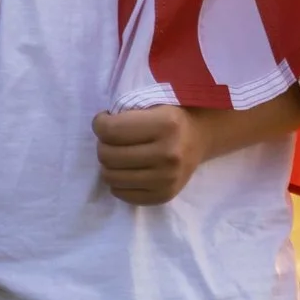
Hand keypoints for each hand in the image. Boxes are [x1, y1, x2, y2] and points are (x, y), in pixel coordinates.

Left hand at [92, 105, 212, 205]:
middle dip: (102, 144)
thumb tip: (98, 130)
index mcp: (165, 125)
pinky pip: (122, 194)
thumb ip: (126, 114)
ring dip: (108, 164)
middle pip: (107, 155)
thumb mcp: (152, 104)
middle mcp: (168, 154)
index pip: (110, 130)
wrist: (200, 137)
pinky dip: (118, 182)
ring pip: (111, 177)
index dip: (99, 124)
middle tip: (111, 139)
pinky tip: (127, 169)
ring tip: (118, 154)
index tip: (104, 121)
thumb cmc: (169, 116)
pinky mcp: (164, 195)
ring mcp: (167, 179)